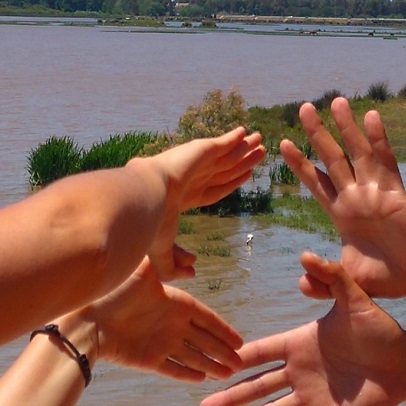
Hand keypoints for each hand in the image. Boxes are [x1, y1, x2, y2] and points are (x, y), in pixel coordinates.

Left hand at [79, 258, 244, 382]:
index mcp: (174, 303)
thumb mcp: (143, 270)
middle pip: (204, 341)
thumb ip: (166, 260)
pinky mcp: (148, 360)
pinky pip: (173, 369)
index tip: (239, 340)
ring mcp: (160, 343)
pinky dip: (186, 374)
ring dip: (210, 365)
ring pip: (193, 357)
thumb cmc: (113, 291)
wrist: (88, 319)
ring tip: (229, 374)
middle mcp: (171, 325)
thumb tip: (190, 256)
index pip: (206, 318)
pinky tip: (202, 379)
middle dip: (222, 351)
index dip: (223, 329)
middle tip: (241, 362)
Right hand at [146, 127, 264, 277]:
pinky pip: (224, 143)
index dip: (231, 183)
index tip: (245, 176)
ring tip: (261, 141)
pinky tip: (245, 132)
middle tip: (259, 153)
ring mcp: (196, 161)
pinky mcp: (201, 150)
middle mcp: (191, 176)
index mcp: (184, 196)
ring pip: (228, 155)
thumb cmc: (150, 226)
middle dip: (242, 162)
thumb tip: (191, 273)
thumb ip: (175, 267)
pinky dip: (234, 137)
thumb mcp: (163, 254)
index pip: (214, 189)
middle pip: (225, 169)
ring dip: (244, 148)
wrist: (144, 198)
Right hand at [199, 252, 405, 405]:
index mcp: (299, 343)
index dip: (237, 359)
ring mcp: (313, 396)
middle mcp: (300, 371)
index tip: (211, 363)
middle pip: (257, 385)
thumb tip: (307, 254)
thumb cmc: (380, 328)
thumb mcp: (355, 298)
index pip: (261, 352)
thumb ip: (332, 277)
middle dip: (230, 397)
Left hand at [281, 98, 405, 296]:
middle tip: (304, 107)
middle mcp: (355, 197)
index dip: (300, 163)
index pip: (315, 182)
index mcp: (341, 213)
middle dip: (317, 133)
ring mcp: (375, 192)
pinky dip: (378, 138)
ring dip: (346, 127)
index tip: (281, 143)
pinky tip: (372, 116)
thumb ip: (324, 280)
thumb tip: (300, 281)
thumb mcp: (348, 280)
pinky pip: (385, 161)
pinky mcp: (395, 192)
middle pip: (331, 158)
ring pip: (356, 152)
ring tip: (335, 100)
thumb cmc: (388, 277)